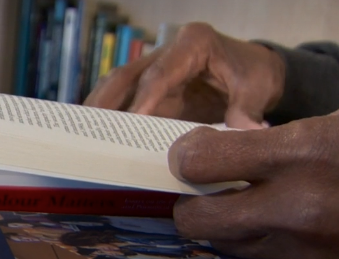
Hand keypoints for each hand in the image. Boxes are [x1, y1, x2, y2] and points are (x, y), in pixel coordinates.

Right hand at [84, 23, 284, 128]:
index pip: (161, 73)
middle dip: (107, 103)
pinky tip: (96, 136)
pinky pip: (124, 98)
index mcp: (194, 42)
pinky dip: (109, 114)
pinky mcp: (150, 86)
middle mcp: (168, 50)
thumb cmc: (254, 75)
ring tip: (81, 135)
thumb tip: (247, 136)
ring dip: (100, 109)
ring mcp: (155, 67)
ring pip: (118, 84)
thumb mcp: (257, 90)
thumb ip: (247, 113)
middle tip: (90, 131)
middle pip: (128, 74)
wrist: (254, 69)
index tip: (131, 123)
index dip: (144, 99)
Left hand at [168, 96, 338, 258]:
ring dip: (224, 226)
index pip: (202, 160)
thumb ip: (298, 132)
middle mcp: (296, 207)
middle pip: (196, 219)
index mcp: (306, 152)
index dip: (185, 156)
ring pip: (227, 246)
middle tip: (205, 189)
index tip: (193, 153)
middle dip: (190, 203)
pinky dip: (261, 243)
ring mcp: (307, 251)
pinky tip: (284, 225)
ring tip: (246, 205)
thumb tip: (255, 145)